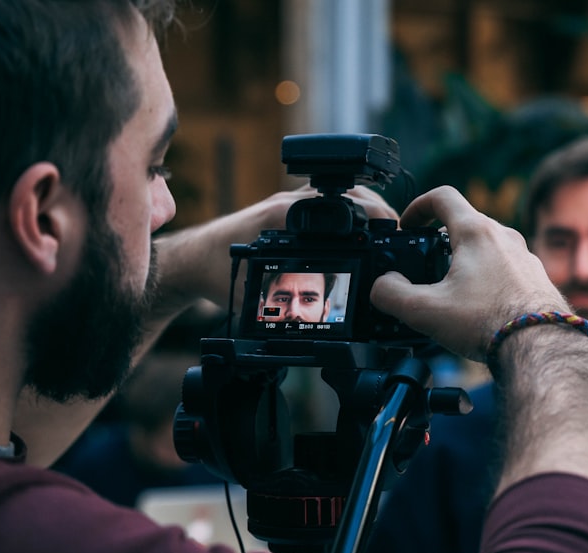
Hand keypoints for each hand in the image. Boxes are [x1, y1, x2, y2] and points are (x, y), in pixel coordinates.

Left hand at [154, 184, 397, 316]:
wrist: (189, 260)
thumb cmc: (215, 272)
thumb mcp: (251, 297)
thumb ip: (281, 306)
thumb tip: (311, 322)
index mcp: (284, 217)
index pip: (341, 205)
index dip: (373, 215)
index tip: (393, 229)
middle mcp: (288, 204)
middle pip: (347, 194)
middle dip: (377, 209)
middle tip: (398, 231)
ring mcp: (287, 203)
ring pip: (337, 195)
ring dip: (363, 206)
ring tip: (385, 229)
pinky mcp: (284, 209)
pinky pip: (323, 203)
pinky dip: (345, 211)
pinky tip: (359, 228)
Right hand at [370, 186, 571, 360]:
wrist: (540, 347)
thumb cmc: (489, 323)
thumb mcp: (424, 311)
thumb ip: (391, 295)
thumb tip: (382, 286)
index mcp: (476, 232)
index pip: (442, 197)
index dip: (417, 207)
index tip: (408, 225)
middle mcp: (504, 237)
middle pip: (464, 223)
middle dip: (439, 240)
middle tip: (424, 264)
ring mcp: (523, 256)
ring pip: (486, 246)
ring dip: (464, 260)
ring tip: (452, 290)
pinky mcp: (535, 278)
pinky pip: (504, 267)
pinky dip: (486, 277)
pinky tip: (480, 306)